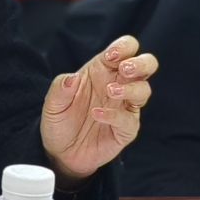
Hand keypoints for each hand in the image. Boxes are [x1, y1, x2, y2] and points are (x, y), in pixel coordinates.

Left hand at [39, 35, 155, 181]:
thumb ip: (60, 88)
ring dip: (131, 88)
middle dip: (141, 63)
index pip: (126, 48)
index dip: (123, 47)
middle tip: (124, 69)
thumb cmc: (60, 120)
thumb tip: (71, 78)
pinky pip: (129, 119)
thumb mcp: (52, 103)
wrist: (60, 152)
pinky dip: (115, 115)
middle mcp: (118, 84)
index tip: (110, 56)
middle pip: (147, 65)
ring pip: (144, 90)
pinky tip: (98, 114)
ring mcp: (125, 107)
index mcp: (103, 69)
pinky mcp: (126, 129)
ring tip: (109, 91)